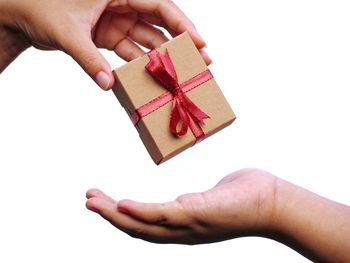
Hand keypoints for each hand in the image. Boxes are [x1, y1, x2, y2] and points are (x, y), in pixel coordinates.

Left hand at [0, 0, 209, 88]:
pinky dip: (141, 63)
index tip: (199, 42)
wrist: (21, 15)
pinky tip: (153, 76)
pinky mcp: (109, 35)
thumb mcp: (67, 32)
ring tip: (182, 72)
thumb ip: (88, 58)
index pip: (159, 5)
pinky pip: (131, 50)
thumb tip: (108, 84)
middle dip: (180, 42)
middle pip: (160, 23)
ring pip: (148, 38)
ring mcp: (117, 21)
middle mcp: (122, 4)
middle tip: (201, 60)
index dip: (182, 24)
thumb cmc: (40, 9)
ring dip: (164, 56)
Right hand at [86, 169, 278, 243]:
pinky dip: (140, 212)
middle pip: (138, 228)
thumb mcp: (212, 197)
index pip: (146, 225)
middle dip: (109, 216)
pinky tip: (121, 204)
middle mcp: (182, 230)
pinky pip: (163, 216)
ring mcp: (189, 224)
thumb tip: (187, 196)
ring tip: (92, 201)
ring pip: (144, 225)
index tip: (104, 201)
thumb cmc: (245, 195)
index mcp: (184, 225)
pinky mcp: (198, 214)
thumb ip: (195, 200)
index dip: (122, 218)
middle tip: (88, 200)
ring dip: (115, 215)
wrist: (273, 202)